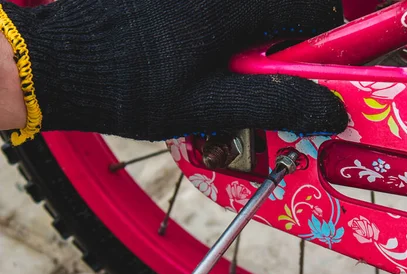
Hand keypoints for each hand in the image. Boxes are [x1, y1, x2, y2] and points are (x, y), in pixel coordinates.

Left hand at [1, 0, 347, 141]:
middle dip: (289, 36)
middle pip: (286, 4)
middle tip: (268, 71)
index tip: (315, 66)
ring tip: (232, 62)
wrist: (56, 63)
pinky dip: (233, 26)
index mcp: (230, 7)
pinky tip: (204, 48)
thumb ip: (274, 103)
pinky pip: (227, 11)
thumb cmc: (125, 88)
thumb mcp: (205, 106)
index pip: (315, 7)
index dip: (326, 38)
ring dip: (260, 31)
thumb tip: (330, 110)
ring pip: (256, 8)